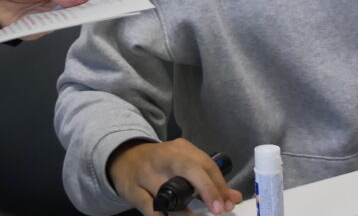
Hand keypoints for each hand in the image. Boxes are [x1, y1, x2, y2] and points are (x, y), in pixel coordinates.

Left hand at [0, 0, 90, 28]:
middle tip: (78, 14)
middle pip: (74, 14)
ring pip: (57, 26)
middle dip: (76, 15)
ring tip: (49, 17)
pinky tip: (30, 24)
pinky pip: (37, 34)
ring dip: (53, 23)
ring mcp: (44, 17)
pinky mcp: (30, 28)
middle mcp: (56, 4)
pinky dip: (34, 31)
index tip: (102, 5)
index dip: (93, 1)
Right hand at [108, 139, 241, 214]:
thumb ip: (208, 179)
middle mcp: (163, 157)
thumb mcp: (183, 164)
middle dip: (207, 188)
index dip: (219, 185)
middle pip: (188, 169)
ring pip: (168, 191)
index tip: (229, 202)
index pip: (205, 163)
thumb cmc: (159, 164)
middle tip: (219, 208)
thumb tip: (234, 197)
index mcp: (179, 149)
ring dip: (184, 210)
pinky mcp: (132, 189)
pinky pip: (149, 207)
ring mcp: (145, 173)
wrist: (122, 157)